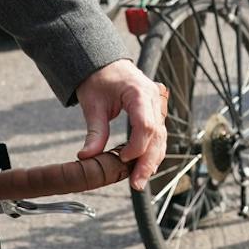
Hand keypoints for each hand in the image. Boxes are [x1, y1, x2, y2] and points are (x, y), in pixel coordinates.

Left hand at [73, 58, 166, 189]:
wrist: (104, 64)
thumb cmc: (98, 80)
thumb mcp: (92, 105)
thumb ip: (94, 132)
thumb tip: (87, 157)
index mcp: (139, 93)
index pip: (146, 126)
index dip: (137, 147)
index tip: (122, 160)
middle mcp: (154, 99)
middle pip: (158, 135)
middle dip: (148, 162)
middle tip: (136, 184)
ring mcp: (158, 105)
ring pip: (162, 138)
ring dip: (152, 160)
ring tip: (139, 180)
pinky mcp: (155, 112)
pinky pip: (158, 135)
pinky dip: (151, 151)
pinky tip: (143, 167)